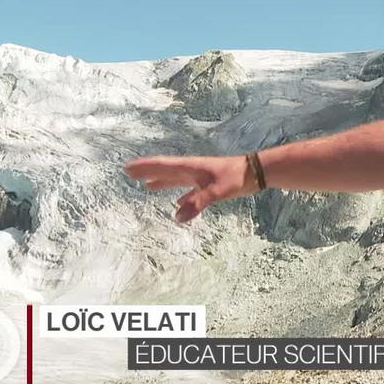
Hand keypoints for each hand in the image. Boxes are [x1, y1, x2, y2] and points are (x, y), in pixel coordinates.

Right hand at [123, 154, 252, 223]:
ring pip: (176, 180)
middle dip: (148, 172)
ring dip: (161, 182)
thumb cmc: (236, 178)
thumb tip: (177, 218)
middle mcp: (192, 170)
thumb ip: (197, 203)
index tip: (127, 167)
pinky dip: (182, 197)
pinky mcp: (210, 185)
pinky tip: (178, 206)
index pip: (162, 165)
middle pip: (165, 171)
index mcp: (190, 167)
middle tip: (130, 173)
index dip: (144, 167)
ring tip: (147, 186)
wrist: (255, 173)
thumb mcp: (216, 191)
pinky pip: (190, 192)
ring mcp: (201, 177)